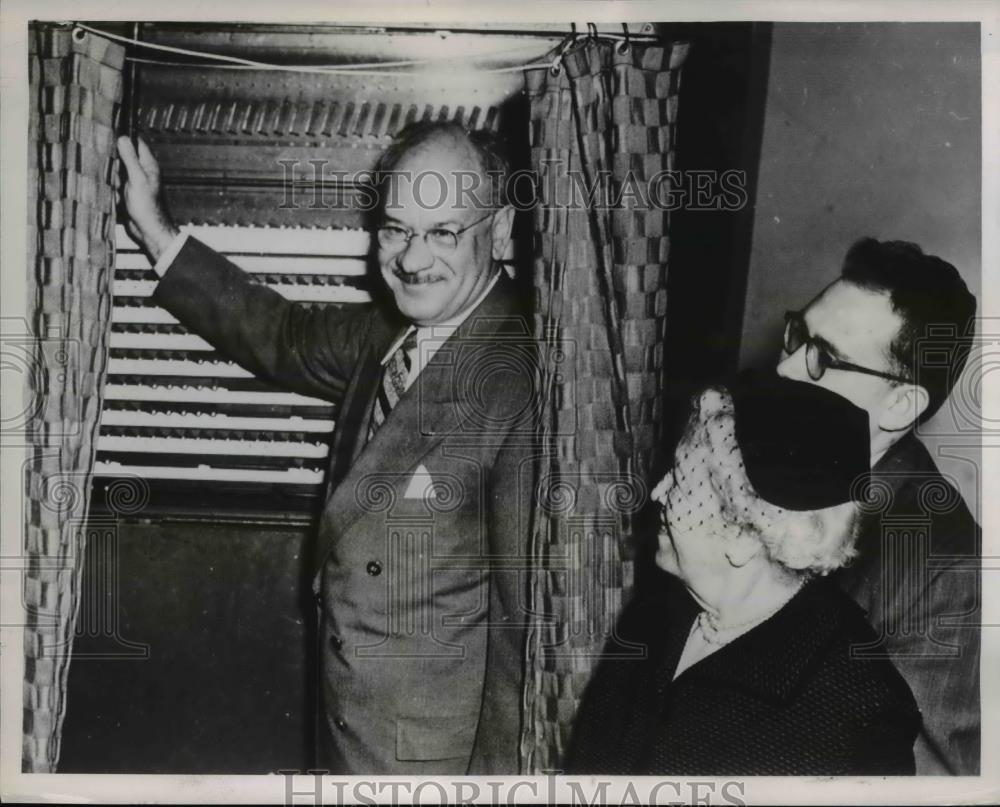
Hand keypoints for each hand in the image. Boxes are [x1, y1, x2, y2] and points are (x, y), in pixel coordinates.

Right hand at [116, 135, 178, 261]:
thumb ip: (130, 158)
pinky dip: (112, 183)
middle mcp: (142, 171)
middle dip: (115, 157)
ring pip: (118, 169)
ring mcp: (135, 181)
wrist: (148, 230)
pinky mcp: (128, 192)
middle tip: (107, 157)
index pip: (136, 143)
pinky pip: (116, 182)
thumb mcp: (137, 178)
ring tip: (111, 176)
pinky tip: (109, 186)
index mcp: (148, 165)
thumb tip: (123, 138)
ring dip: (112, 172)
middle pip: (124, 155)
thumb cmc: (147, 206)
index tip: (110, 131)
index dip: (125, 137)